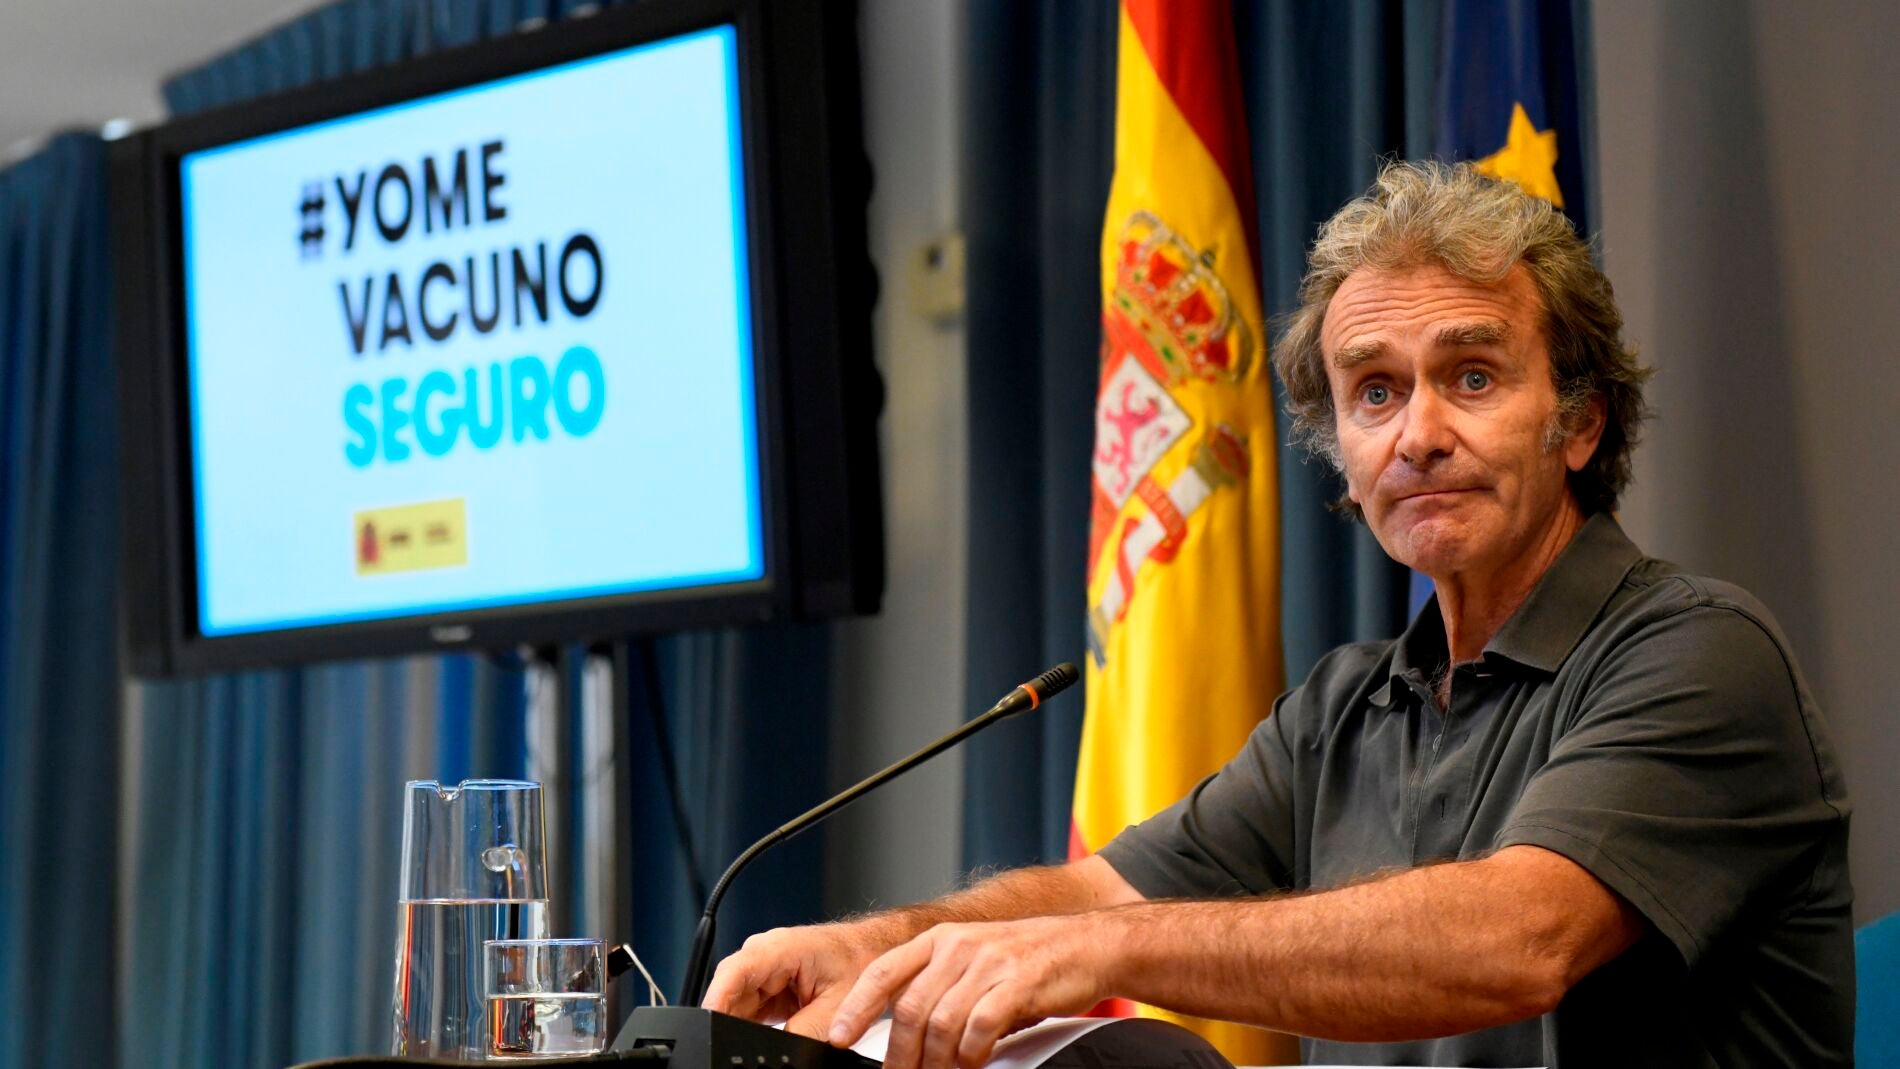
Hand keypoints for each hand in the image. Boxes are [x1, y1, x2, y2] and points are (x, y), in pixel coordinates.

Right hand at [704, 921, 895, 1038]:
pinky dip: (754, 1024)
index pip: (733, 973)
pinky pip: (747, 1008)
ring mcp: (764, 970)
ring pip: (735, 1004)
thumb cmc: (863, 962)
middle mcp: (764, 955)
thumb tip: (780, 1051)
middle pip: (728, 993)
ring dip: (745, 1023)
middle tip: (746, 1042)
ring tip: (782, 1022)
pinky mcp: (767, 985)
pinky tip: (777, 1027)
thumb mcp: (837, 1007)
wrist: (874, 952)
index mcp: (779, 948)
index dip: (715, 1001)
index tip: (708, 1026)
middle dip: (730, 1020)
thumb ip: (803, 1032)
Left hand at [825, 916, 1112, 1068]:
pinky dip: (972, 1053)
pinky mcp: (1018, 981)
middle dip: (900, 1055)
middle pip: (909, 1008)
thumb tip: (904, 1037)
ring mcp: (989, 961)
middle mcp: (959, 945)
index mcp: (941, 938)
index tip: (837, 1038)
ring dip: (937, 1061)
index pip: (884, 971)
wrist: (1089, 945)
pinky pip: (979, 1027)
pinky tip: (975, 1060)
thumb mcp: (976, 962)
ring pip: (941, 1023)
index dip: (855, 1006)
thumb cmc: (1031, 961)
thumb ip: (940, 987)